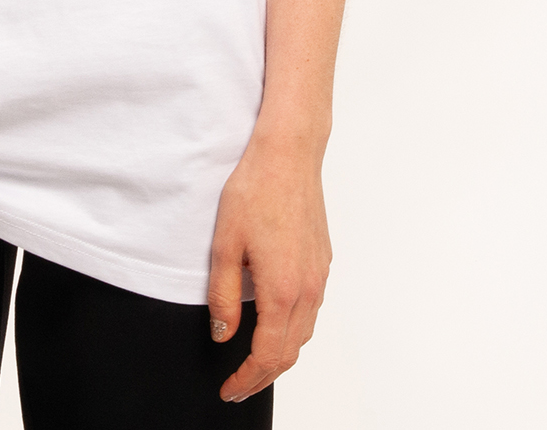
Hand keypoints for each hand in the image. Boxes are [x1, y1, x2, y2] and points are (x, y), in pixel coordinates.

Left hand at [207, 140, 331, 402]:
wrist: (288, 155)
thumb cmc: (254, 191)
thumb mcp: (225, 244)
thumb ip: (223, 295)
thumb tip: (223, 334)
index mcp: (282, 289)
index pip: (267, 354)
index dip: (247, 379)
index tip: (229, 390)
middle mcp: (308, 289)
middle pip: (290, 351)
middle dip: (263, 375)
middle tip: (237, 385)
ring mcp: (320, 275)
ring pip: (304, 332)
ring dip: (281, 353)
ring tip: (253, 360)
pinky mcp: (323, 260)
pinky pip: (311, 309)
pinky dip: (294, 328)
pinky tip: (275, 321)